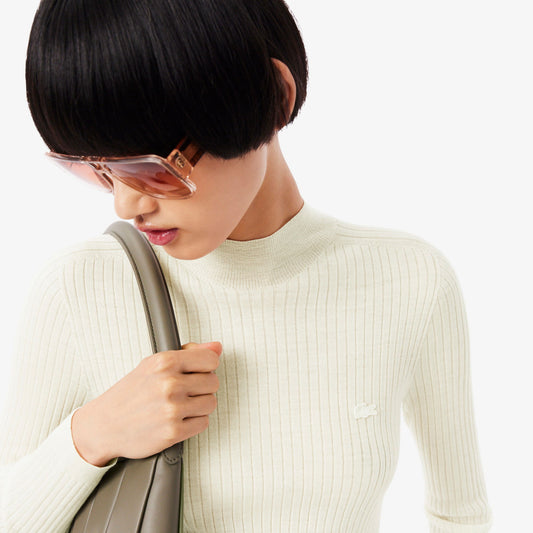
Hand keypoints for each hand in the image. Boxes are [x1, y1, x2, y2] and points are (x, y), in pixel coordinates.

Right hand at [71, 341, 221, 466]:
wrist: (104, 425)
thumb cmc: (130, 393)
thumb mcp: (154, 364)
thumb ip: (189, 353)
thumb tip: (216, 347)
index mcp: (164, 362)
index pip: (210, 359)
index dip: (207, 366)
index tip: (197, 372)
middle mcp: (169, 384)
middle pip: (213, 382)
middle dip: (203, 387)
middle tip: (185, 391)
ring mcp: (172, 408)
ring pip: (211, 403)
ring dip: (200, 405)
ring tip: (181, 405)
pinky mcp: (173, 432)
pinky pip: (203, 423)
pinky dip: (194, 422)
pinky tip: (179, 419)